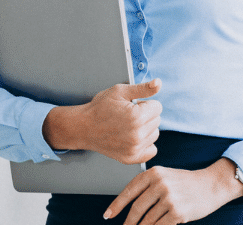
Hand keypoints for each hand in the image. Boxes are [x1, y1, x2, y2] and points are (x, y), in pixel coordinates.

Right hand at [42, 79, 161, 163]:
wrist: (83, 127)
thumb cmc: (100, 107)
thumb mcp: (120, 91)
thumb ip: (143, 88)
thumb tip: (159, 83)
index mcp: (137, 116)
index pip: (158, 107)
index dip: (145, 103)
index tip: (132, 106)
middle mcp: (137, 135)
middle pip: (157, 120)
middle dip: (146, 115)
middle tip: (127, 115)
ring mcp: (134, 148)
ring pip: (155, 134)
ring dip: (146, 129)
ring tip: (128, 126)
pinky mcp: (131, 158)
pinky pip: (152, 150)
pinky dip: (146, 144)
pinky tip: (133, 138)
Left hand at [104, 158, 242, 224]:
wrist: (212, 185)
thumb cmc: (188, 182)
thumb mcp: (166, 176)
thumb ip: (148, 186)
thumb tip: (129, 205)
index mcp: (155, 173)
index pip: (129, 190)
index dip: (117, 205)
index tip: (108, 214)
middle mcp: (160, 183)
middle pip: (136, 208)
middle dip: (129, 222)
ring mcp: (169, 198)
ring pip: (147, 220)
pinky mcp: (177, 212)